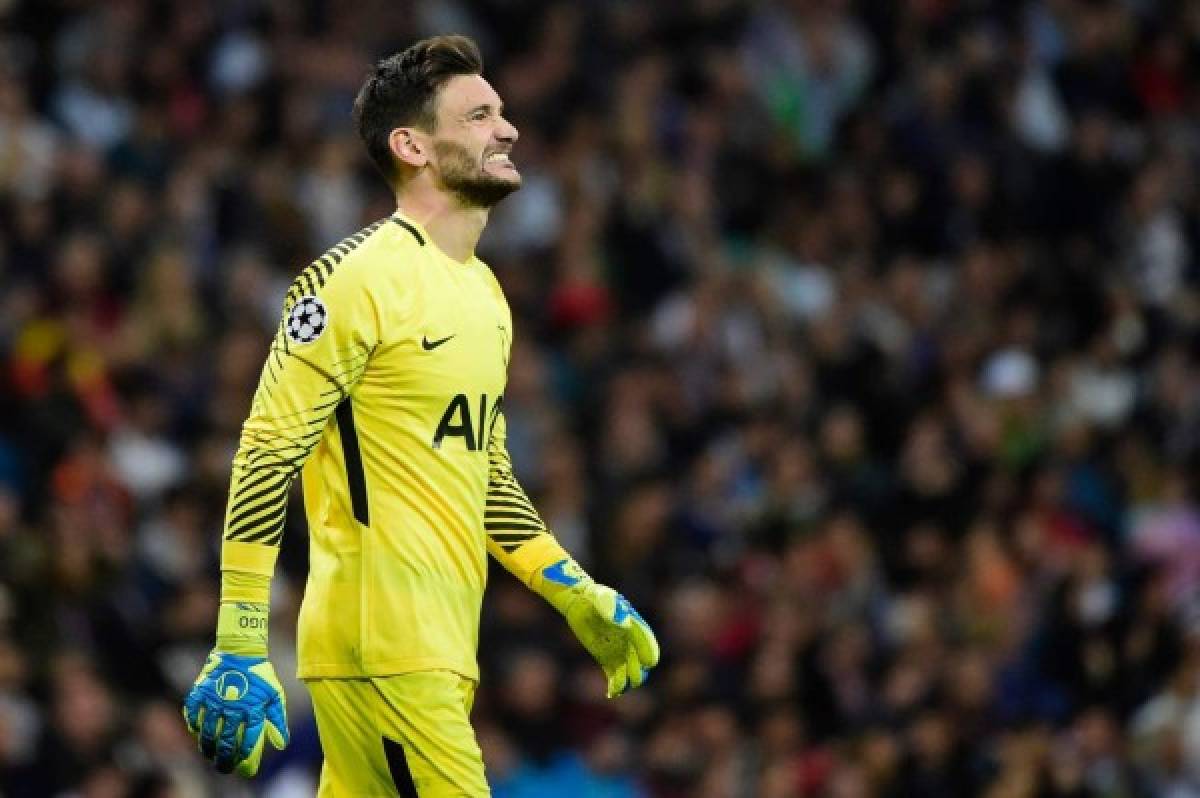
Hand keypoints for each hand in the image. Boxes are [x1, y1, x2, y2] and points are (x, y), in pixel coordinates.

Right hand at [182, 651, 289, 776]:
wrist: (240, 650)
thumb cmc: (259, 675)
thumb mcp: (274, 694)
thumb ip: (277, 720)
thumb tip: (281, 745)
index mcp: (252, 708)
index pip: (248, 741)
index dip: (244, 756)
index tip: (243, 764)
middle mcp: (232, 707)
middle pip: (226, 742)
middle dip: (224, 759)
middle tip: (224, 767)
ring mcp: (214, 700)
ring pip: (208, 733)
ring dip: (208, 748)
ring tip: (210, 755)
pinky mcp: (200, 693)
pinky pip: (193, 716)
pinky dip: (195, 727)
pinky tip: (198, 734)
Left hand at [559, 580, 660, 697]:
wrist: (580, 602)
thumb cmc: (593, 597)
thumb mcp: (600, 596)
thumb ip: (611, 607)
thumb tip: (624, 625)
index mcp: (633, 624)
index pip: (645, 640)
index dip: (649, 651)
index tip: (649, 662)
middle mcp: (629, 640)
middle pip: (638, 659)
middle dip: (639, 670)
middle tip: (635, 679)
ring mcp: (618, 650)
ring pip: (627, 670)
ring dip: (626, 681)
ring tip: (617, 688)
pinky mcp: (606, 658)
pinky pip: (614, 674)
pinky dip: (615, 685)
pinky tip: (611, 693)